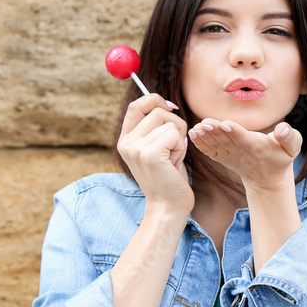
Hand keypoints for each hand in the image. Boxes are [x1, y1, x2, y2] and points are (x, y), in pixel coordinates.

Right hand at [116, 93, 192, 218]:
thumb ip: (154, 128)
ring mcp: (136, 148)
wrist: (167, 207)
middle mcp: (127, 142)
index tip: (170, 108)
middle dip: (174, 125)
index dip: (154, 100)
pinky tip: (175, 163)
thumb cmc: (167, 178)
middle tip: (174, 147)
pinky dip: (181, 147)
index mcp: (125, 140)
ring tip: (173, 158)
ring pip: (169, 122)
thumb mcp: (155, 148)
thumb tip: (166, 104)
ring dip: (179, 138)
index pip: (136, 105)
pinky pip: (174, 134)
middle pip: (157, 111)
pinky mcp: (150, 154)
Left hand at [187, 119, 301, 189]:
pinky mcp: (222, 158)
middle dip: (216, 132)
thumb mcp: (292, 148)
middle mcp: (242, 154)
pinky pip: (210, 152)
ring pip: (217, 146)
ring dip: (205, 137)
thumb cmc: (281, 156)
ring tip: (196, 127)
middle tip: (205, 122)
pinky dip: (200, 144)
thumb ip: (290, 137)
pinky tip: (192, 134)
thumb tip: (283, 130)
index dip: (235, 132)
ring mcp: (230, 157)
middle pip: (227, 141)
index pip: (245, 140)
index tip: (225, 123)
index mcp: (259, 149)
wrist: (267, 178)